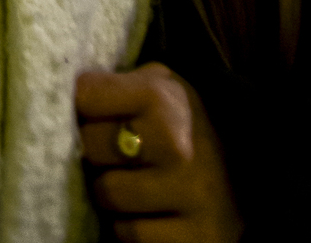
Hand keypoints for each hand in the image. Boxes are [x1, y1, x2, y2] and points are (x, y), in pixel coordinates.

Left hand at [77, 63, 242, 242]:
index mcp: (162, 98)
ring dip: (111, 191)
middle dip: (94, 150)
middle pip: (89, 146)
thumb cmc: (185, 125)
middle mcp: (175, 146)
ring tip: (132, 180)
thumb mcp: (161, 87)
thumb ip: (117, 83)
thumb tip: (66, 89)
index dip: (81, 104)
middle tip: (111, 151)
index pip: (85, 96)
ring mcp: (187, 196)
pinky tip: (149, 211)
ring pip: (106, 195)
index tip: (91, 110)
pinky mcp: (193, 239)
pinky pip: (129, 235)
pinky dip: (131, 226)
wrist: (245, 176)